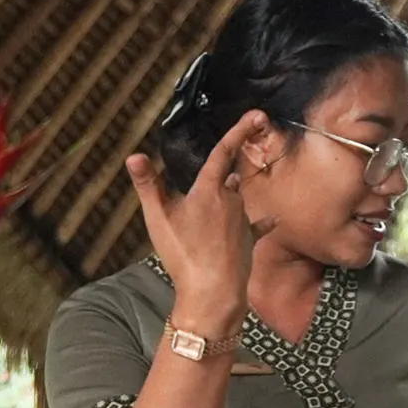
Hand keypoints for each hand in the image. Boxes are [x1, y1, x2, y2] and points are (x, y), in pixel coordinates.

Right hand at [126, 110, 277, 334]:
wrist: (212, 293)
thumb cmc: (183, 254)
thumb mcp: (158, 218)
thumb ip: (148, 185)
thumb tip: (133, 156)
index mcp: (209, 190)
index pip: (222, 152)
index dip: (239, 131)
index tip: (257, 114)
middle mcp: (231, 201)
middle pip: (224, 179)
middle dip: (216, 177)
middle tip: (200, 192)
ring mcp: (242, 221)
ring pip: (235, 200)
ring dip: (226, 197)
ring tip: (210, 207)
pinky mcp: (248, 241)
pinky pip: (256, 226)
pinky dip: (261, 222)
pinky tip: (274, 220)